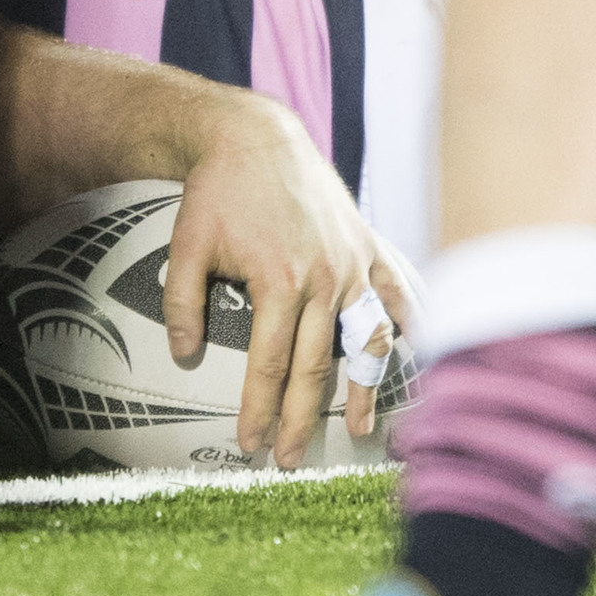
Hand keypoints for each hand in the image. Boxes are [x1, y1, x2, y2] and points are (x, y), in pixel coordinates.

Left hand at [156, 96, 419, 468]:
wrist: (255, 138)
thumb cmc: (217, 193)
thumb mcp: (185, 246)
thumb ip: (183, 305)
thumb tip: (183, 357)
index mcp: (279, 282)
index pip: (270, 365)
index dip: (259, 408)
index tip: (250, 443)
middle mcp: (324, 279)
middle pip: (317, 366)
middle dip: (302, 418)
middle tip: (290, 458)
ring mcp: (353, 264)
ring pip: (365, 340)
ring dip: (364, 388)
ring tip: (360, 430)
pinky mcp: (369, 247)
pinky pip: (396, 294)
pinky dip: (409, 325)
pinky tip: (413, 355)